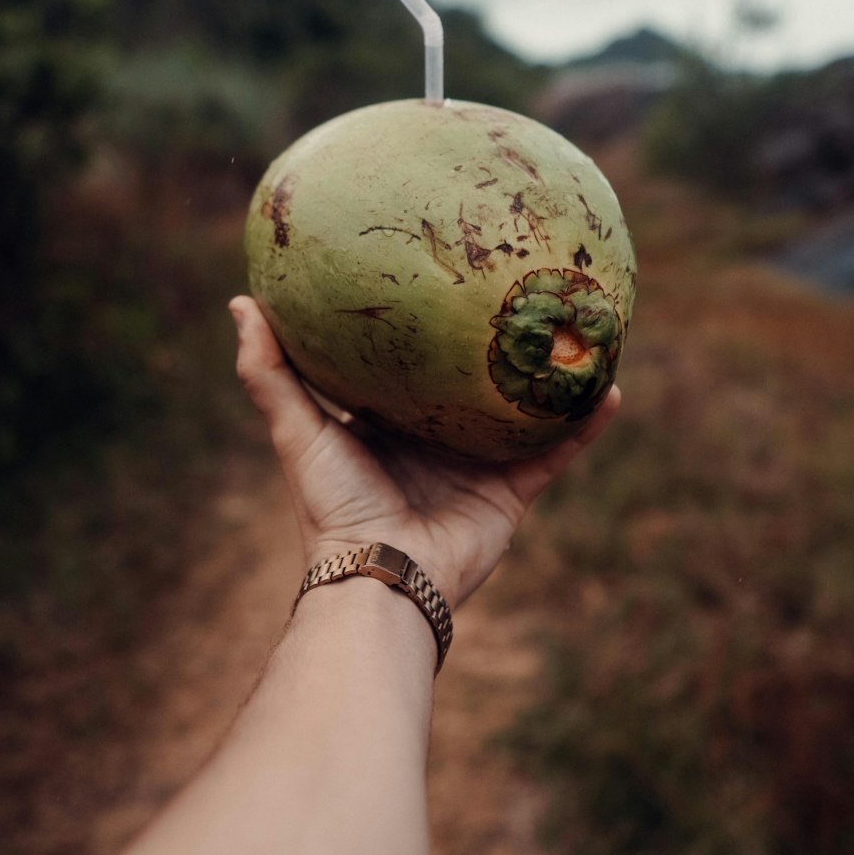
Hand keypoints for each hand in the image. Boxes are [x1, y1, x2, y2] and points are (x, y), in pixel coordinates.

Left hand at [231, 296, 619, 610]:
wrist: (380, 577)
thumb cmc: (332, 504)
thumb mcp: (296, 429)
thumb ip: (269, 373)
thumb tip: (241, 302)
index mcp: (389, 423)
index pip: (410, 366)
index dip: (426, 327)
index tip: (444, 277)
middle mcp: (436, 440)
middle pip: (475, 383)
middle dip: (500, 344)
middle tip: (524, 290)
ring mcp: (477, 465)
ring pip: (524, 411)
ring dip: (553, 375)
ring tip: (582, 327)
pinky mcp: (512, 493)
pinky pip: (557, 451)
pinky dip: (585, 424)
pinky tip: (612, 387)